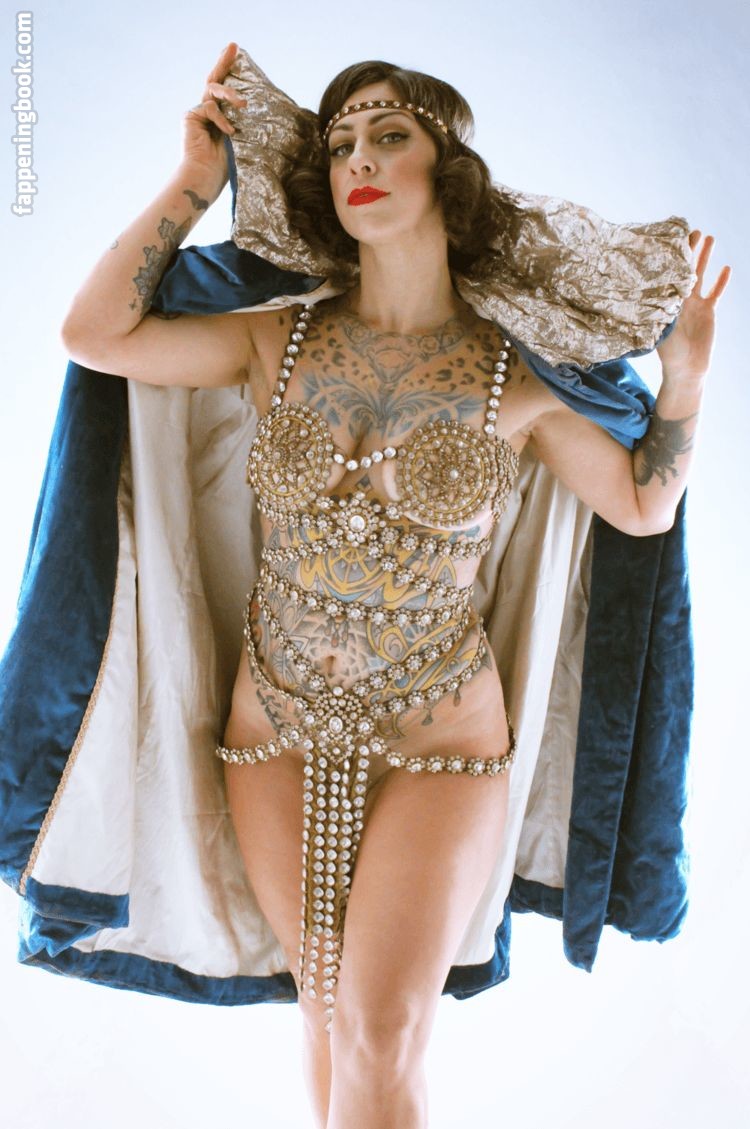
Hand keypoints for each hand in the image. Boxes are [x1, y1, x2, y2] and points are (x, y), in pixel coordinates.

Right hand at [180, 42, 246, 189]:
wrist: (206, 177)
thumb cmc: (226, 166)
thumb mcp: (242, 139)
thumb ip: (244, 120)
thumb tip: (258, 105)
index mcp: (220, 117)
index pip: (225, 90)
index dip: (230, 71)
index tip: (238, 52)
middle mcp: (207, 111)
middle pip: (215, 80)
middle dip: (224, 61)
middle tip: (234, 46)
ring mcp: (197, 112)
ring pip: (213, 91)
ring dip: (229, 93)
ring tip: (242, 104)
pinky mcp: (190, 116)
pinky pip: (210, 107)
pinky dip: (221, 118)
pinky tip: (229, 132)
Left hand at [656, 230, 731, 380]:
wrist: (686, 368)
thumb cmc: (669, 353)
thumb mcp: (662, 331)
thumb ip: (661, 314)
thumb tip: (657, 297)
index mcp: (664, 302)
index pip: (666, 274)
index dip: (670, 258)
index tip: (670, 239)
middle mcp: (678, 299)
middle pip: (684, 269)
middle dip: (689, 250)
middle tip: (692, 230)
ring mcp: (695, 304)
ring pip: (700, 275)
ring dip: (705, 257)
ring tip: (709, 238)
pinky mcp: (708, 311)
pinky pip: (716, 292)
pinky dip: (721, 281)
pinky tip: (727, 268)